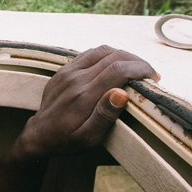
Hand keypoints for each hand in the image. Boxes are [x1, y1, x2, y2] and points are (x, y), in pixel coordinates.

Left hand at [14, 46, 158, 158]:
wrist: (38, 135)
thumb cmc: (66, 141)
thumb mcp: (88, 138)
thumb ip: (105, 116)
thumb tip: (122, 93)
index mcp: (84, 95)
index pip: (118, 69)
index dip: (140, 69)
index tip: (153, 77)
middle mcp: (76, 78)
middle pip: (113, 56)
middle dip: (136, 61)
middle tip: (150, 73)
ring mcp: (68, 71)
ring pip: (102, 50)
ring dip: (123, 55)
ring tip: (136, 68)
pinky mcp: (64, 69)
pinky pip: (89, 53)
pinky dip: (107, 55)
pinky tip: (116, 65)